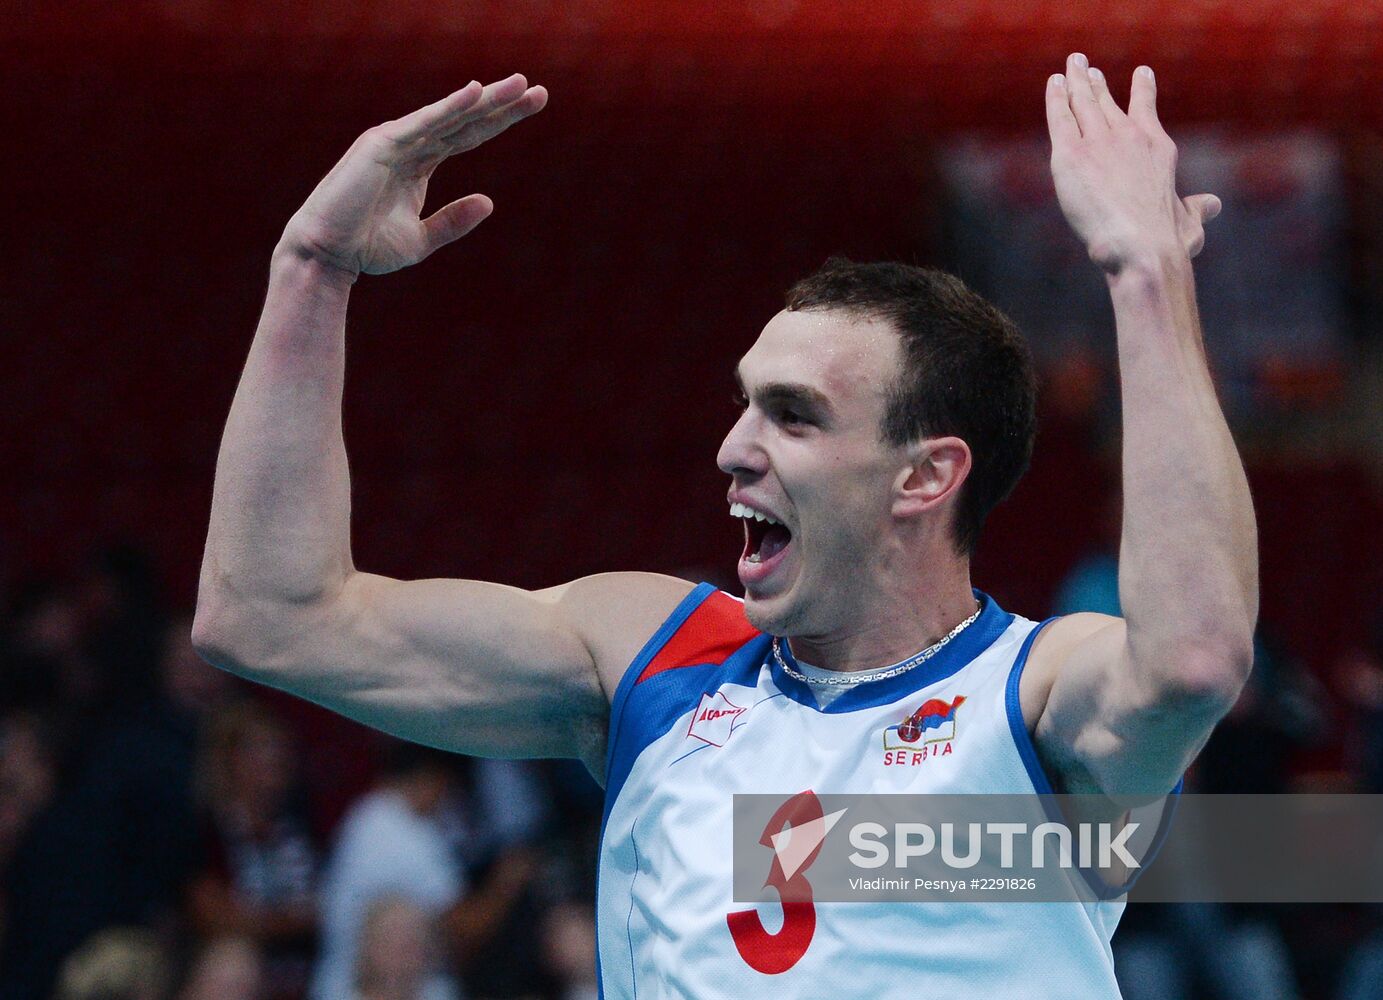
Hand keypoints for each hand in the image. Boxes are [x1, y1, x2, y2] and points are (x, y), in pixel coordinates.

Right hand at [277, 74, 546, 278]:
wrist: (328, 255)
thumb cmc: (367, 246)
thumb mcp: (421, 239)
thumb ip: (453, 221)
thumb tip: (489, 202)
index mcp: (420, 162)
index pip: (468, 135)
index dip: (501, 120)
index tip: (535, 104)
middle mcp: (411, 144)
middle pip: (466, 120)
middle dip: (502, 105)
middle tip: (538, 91)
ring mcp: (397, 140)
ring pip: (451, 116)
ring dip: (486, 99)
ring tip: (521, 84)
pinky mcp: (383, 144)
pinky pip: (424, 123)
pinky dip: (450, 107)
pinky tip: (477, 93)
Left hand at [1046, 54, 1219, 274]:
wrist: (1143, 246)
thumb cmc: (1167, 241)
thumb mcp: (1189, 222)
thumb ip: (1197, 209)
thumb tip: (1213, 205)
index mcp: (1157, 148)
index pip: (1146, 111)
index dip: (1142, 91)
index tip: (1141, 73)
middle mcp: (1129, 137)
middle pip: (1107, 103)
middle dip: (1096, 85)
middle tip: (1086, 70)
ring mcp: (1099, 142)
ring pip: (1082, 102)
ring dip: (1075, 82)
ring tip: (1069, 67)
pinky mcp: (1071, 154)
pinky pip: (1060, 118)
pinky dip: (1056, 98)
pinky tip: (1053, 84)